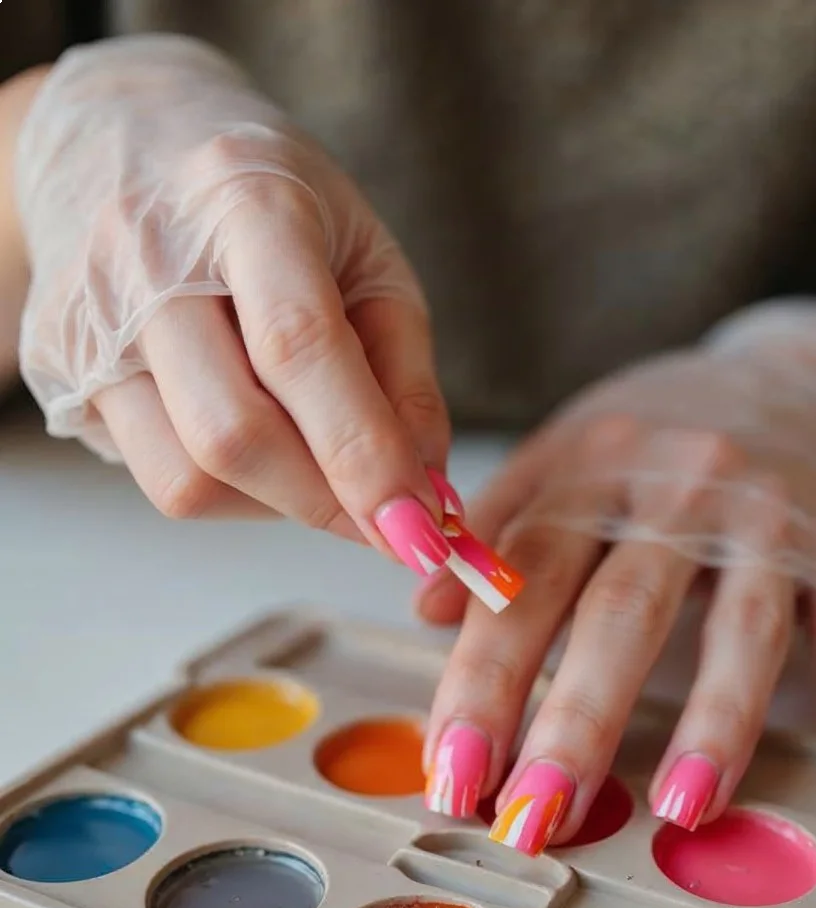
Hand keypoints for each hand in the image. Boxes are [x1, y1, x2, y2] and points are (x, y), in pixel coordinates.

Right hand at [16, 36, 452, 573]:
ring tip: (313, 457)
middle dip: (326, 502)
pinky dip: (230, 490)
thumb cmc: (266, 202)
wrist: (117, 139)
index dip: (363, 454)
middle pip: (234, 435)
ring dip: (277, 503)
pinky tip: (256, 440)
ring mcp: (88, 321)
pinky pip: (161, 477)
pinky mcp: (57, 373)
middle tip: (387, 519)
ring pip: (190, 479)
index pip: (298, 347)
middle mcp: (144, 258)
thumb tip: (424, 491)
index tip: (419, 526)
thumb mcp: (365, 254)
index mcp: (243, 201)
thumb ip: (403, 373)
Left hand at [420, 302, 815, 852]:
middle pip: (622, 613)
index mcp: (591, 471)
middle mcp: (679, 490)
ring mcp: (767, 521)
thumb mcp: (566, 454)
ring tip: (677, 809)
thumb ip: (496, 528)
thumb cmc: (661, 438)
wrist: (800, 380)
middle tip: (535, 819)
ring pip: (742, 627)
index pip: (523, 585)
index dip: (482, 683)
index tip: (452, 775)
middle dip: (575, 724)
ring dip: (713, 723)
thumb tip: (421, 613)